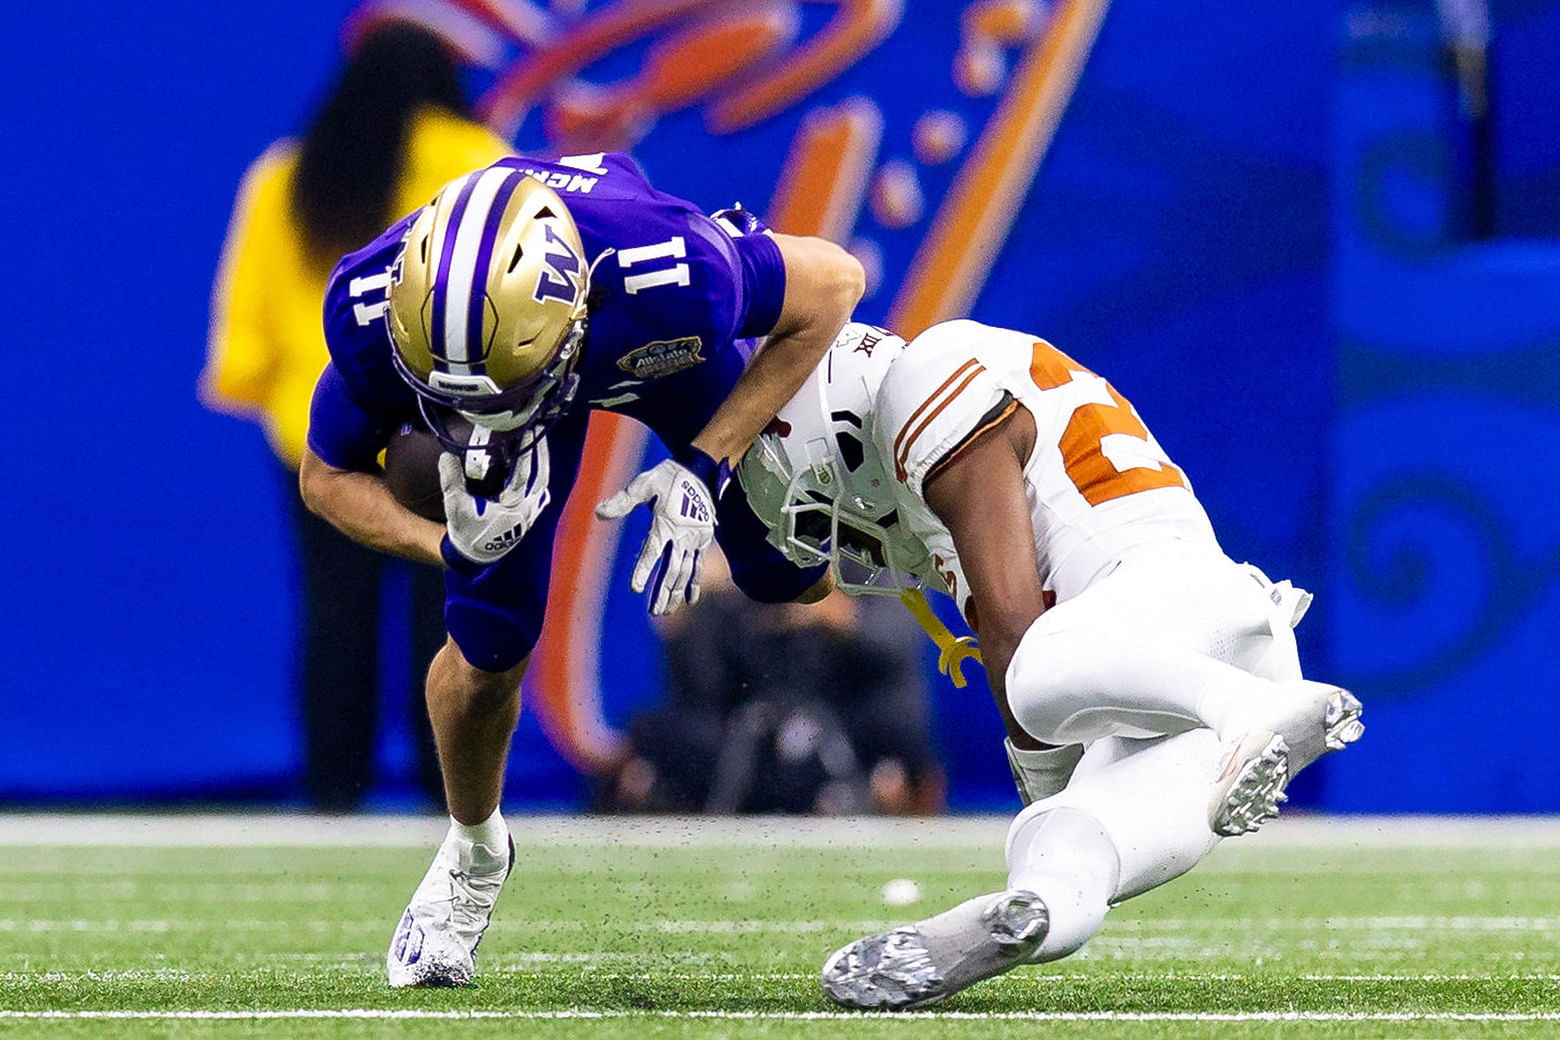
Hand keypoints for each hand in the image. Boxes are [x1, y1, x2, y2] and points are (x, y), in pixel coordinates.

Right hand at [438, 440, 550, 571]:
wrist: (475, 553)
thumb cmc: (466, 530)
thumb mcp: (455, 505)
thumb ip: (451, 480)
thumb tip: (447, 456)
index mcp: (512, 506)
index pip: (523, 473)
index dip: (526, 451)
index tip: (527, 431)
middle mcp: (527, 509)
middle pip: (541, 475)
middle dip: (541, 451)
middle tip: (538, 429)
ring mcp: (531, 512)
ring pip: (543, 482)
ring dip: (542, 461)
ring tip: (539, 441)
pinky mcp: (530, 514)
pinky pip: (540, 491)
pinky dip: (540, 476)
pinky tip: (539, 464)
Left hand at [595, 456, 716, 615]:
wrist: (699, 469)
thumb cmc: (667, 476)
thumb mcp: (643, 484)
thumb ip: (623, 501)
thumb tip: (599, 512)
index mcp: (666, 523)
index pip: (653, 552)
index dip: (644, 570)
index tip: (635, 589)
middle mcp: (683, 535)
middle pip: (672, 569)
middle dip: (663, 591)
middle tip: (653, 612)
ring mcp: (695, 539)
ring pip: (686, 572)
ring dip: (676, 592)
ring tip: (666, 610)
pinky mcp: (704, 539)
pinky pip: (700, 566)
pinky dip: (695, 583)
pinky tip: (690, 601)